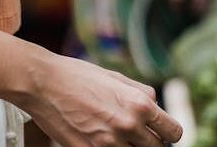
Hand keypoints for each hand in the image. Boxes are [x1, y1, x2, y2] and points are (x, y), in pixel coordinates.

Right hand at [24, 53, 182, 146]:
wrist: (44, 83)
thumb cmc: (79, 76)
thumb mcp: (116, 77)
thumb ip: (140, 93)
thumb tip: (155, 106)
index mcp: (139, 104)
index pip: (173, 132)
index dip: (168, 133)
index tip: (161, 132)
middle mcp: (128, 125)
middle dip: (150, 142)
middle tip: (138, 135)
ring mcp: (108, 144)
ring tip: (117, 134)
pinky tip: (101, 139)